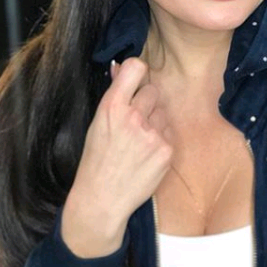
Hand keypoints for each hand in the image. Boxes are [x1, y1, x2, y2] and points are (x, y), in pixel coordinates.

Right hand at [61, 58, 172, 257]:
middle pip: (153, 90)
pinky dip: (161, 140)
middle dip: (146, 102)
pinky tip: (146, 154)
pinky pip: (169, 132)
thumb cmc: (97, 159)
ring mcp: (152, 134)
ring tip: (138, 142)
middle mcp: (133, 117)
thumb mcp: (97, 123)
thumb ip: (114, 94)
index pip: (135, 68)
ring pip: (163, 112)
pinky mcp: (166, 150)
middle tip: (134, 121)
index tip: (136, 79)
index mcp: (111, 106)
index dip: (137, 71)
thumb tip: (121, 67)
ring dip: (155, 121)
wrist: (102, 198)